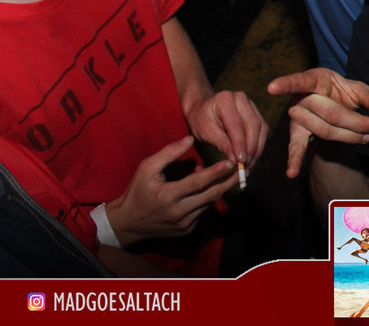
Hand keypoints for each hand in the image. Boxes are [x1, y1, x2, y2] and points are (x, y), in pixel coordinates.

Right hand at [104, 136, 236, 245]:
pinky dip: (207, 199)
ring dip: (218, 189)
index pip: (198, 183)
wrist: (127, 223)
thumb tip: (190, 139)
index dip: (216, 172)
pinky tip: (208, 188)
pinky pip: (202, 211)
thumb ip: (169, 153)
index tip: (230, 163)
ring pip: (209, 203)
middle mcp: (178, 212)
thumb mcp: (147, 168)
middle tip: (242, 170)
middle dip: (228, 182)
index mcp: (168, 196)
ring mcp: (184, 223)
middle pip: (211, 195)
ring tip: (227, 175)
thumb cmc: (137, 191)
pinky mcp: (187, 229)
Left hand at [184, 89, 267, 166]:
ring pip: (261, 127)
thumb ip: (221, 143)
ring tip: (250, 164)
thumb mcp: (205, 132)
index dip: (240, 144)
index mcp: (225, 99)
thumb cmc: (200, 120)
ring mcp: (251, 104)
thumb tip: (236, 160)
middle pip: (253, 125)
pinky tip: (253, 157)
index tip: (241, 161)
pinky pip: (262, 129)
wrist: (201, 110)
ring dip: (257, 147)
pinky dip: (259, 144)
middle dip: (251, 147)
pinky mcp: (255, 112)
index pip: (236, 125)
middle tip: (246, 165)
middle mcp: (241, 98)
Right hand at [267, 68, 368, 178]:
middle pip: (329, 114)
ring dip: (348, 136)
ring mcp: (298, 117)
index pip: (299, 81)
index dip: (286, 83)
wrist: (328, 101)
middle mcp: (301, 98)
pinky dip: (294, 161)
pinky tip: (291, 173)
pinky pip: (297, 148)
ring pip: (324, 131)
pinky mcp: (298, 134)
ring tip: (367, 137)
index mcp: (313, 80)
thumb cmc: (341, 91)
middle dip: (356, 122)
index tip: (272, 88)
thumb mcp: (358, 90)